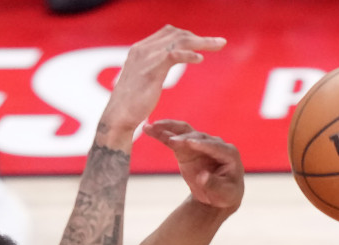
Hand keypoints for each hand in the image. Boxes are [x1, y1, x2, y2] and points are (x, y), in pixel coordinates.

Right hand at [102, 26, 226, 133]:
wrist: (118, 118)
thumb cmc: (131, 105)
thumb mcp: (142, 79)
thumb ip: (153, 67)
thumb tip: (164, 64)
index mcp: (139, 49)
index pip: (168, 33)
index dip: (188, 35)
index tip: (204, 43)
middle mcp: (142, 49)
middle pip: (176, 33)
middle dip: (200, 37)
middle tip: (219, 43)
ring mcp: (146, 57)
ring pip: (179, 41)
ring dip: (202, 42)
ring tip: (219, 46)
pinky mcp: (152, 69)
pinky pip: (174, 55)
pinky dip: (189, 55)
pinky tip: (200, 60)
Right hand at [144, 120, 244, 210]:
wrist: (218, 194)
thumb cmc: (225, 194)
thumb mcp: (224, 194)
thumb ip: (214, 184)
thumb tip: (202, 177)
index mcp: (229, 154)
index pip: (214, 146)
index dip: (201, 145)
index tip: (188, 143)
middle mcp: (215, 144)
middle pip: (198, 137)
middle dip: (184, 138)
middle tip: (170, 141)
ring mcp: (200, 144)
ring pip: (184, 132)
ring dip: (169, 128)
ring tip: (153, 127)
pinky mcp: (187, 147)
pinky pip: (174, 139)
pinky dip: (162, 134)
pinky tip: (149, 129)